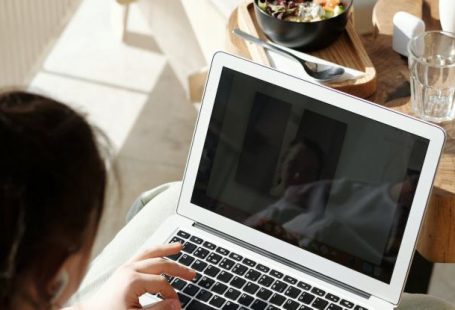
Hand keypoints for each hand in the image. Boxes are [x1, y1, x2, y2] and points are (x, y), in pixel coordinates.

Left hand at [78, 243, 194, 309]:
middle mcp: (129, 269)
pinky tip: (159, 253)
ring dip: (166, 249)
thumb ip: (158, 309)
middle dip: (178, 268)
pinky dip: (153, 251)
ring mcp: (124, 268)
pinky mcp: (121, 270)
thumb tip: (176, 304)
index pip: (162, 283)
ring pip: (150, 253)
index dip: (172, 294)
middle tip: (192, 274)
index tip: (177, 304)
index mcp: (133, 280)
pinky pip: (141, 255)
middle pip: (160, 263)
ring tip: (179, 246)